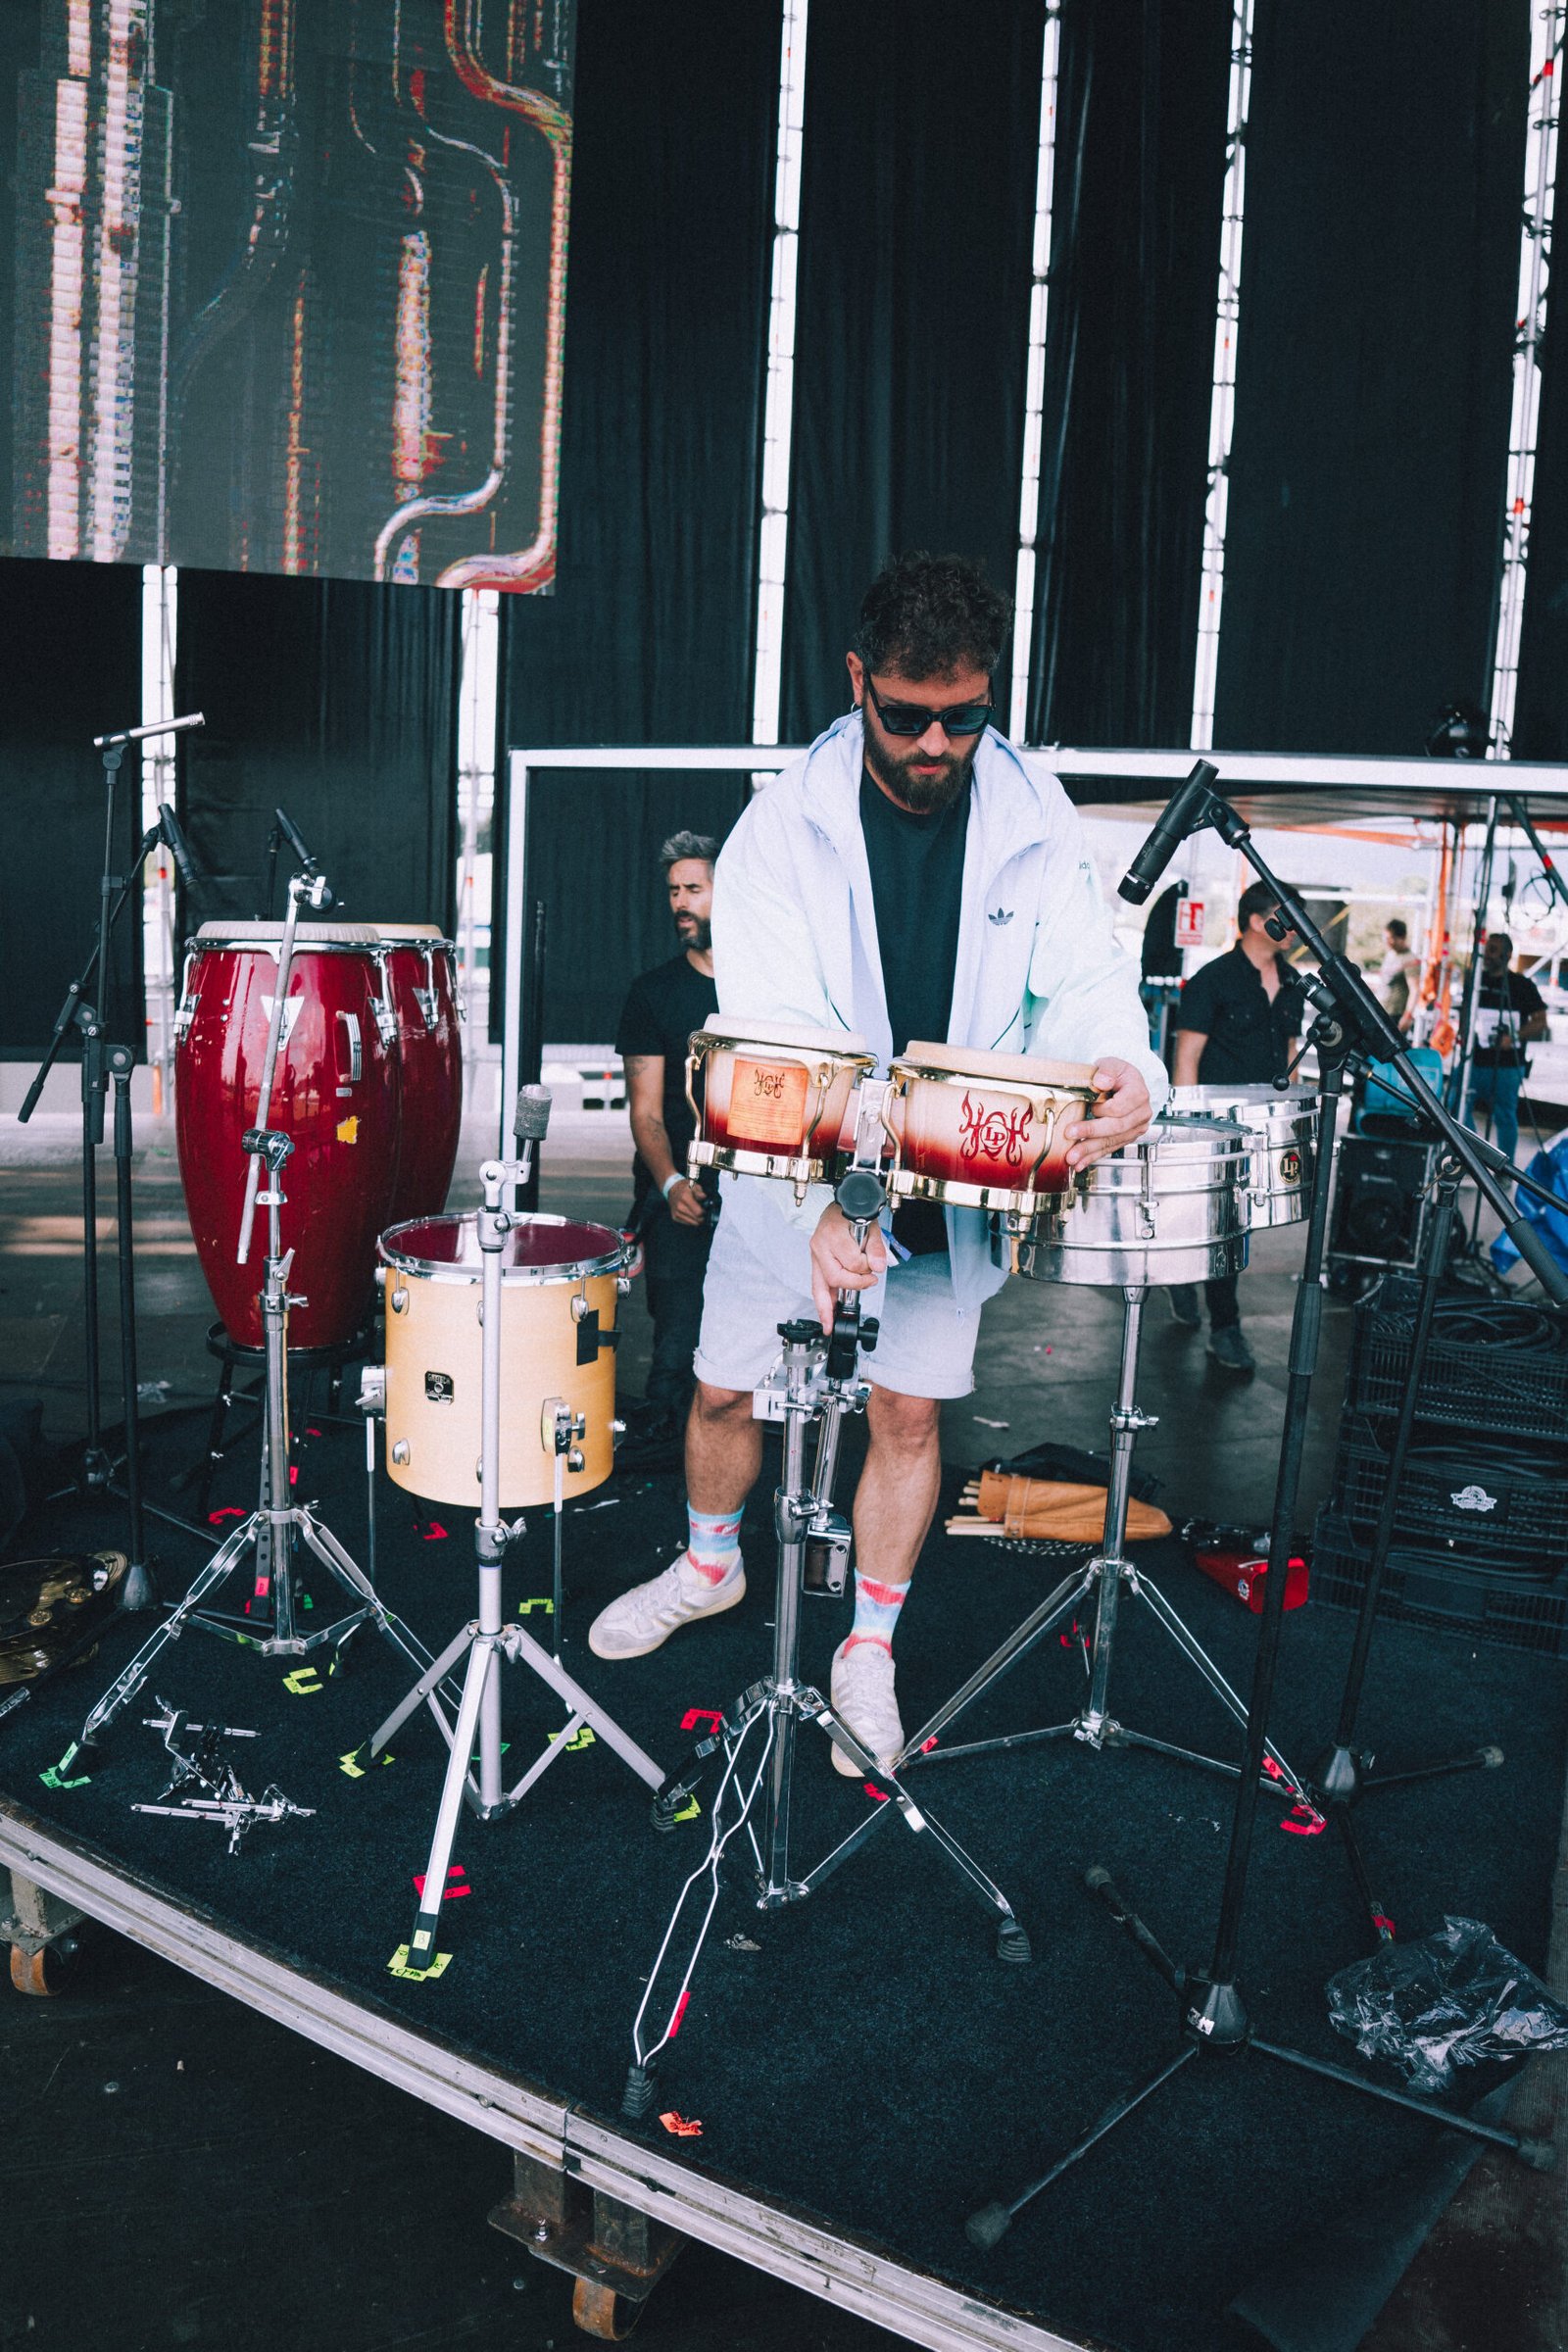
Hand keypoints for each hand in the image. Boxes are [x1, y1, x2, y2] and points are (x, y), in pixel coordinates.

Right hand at [667, 1177, 706, 1227]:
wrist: (672, 1189)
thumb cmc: (685, 1188)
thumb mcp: (694, 1186)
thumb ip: (699, 1192)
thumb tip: (703, 1197)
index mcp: (685, 1198)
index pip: (698, 1212)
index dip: (704, 1211)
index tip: (704, 1208)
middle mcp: (679, 1206)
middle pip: (697, 1219)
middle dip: (702, 1217)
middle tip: (702, 1211)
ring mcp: (676, 1213)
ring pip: (693, 1223)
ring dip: (697, 1219)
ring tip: (696, 1212)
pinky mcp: (675, 1217)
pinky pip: (688, 1223)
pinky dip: (691, 1220)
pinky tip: (691, 1214)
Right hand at [809, 1203, 887, 1330]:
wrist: (839, 1206)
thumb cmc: (852, 1214)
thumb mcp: (871, 1226)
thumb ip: (876, 1247)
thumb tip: (877, 1267)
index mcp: (833, 1235)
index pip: (852, 1262)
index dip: (867, 1268)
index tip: (875, 1267)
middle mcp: (820, 1246)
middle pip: (835, 1277)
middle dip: (854, 1284)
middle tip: (868, 1283)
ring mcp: (815, 1254)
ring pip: (818, 1286)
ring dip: (825, 1307)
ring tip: (829, 1325)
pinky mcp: (815, 1261)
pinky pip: (816, 1285)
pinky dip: (822, 1302)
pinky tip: (826, 1315)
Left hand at [1062, 1057, 1152, 1170]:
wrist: (1124, 1083)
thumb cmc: (1118, 1074)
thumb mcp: (1112, 1064)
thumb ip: (1106, 1070)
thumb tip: (1101, 1081)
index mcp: (1138, 1093)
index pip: (1119, 1108)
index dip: (1102, 1109)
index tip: (1089, 1106)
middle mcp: (1141, 1113)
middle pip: (1115, 1127)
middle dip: (1091, 1133)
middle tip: (1070, 1135)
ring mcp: (1135, 1128)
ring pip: (1112, 1141)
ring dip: (1090, 1150)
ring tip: (1072, 1157)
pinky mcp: (1127, 1137)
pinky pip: (1110, 1148)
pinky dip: (1094, 1156)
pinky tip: (1081, 1163)